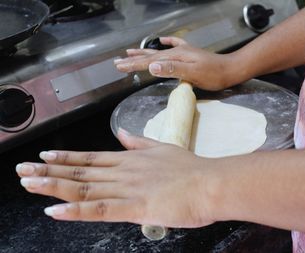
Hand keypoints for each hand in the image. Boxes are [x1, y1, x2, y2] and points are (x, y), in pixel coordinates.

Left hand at [16, 129, 214, 227]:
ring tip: (29, 183)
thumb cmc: (190, 169)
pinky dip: (75, 210)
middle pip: (80, 171)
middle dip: (50, 170)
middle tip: (23, 169)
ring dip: (54, 186)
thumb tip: (124, 135)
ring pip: (84, 187)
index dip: (66, 157)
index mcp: (130, 159)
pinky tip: (55, 210)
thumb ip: (139, 142)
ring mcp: (127, 189)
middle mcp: (123, 171)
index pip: (91, 158)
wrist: (210, 182)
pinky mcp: (135, 207)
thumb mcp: (162, 148)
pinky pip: (99, 209)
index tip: (45, 155)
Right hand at [114, 37, 240, 90]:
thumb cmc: (213, 75)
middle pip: (150, 56)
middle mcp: (177, 53)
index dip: (133, 64)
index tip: (119, 66)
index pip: (149, 62)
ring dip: (144, 52)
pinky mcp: (190, 55)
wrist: (231, 69)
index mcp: (175, 58)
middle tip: (118, 62)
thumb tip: (152, 66)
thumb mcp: (192, 74)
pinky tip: (162, 40)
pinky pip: (175, 45)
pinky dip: (166, 43)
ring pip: (159, 52)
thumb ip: (172, 70)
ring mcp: (184, 53)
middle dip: (133, 59)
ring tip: (130, 51)